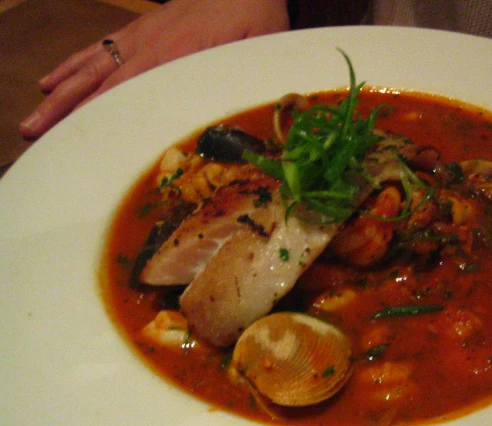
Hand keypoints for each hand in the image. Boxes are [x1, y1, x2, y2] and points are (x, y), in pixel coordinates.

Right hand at [19, 0, 288, 138]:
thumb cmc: (254, 17)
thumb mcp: (254, 49)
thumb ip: (238, 77)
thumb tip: (229, 110)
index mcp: (176, 54)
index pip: (130, 89)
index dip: (103, 114)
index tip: (80, 139)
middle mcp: (148, 45)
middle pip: (98, 82)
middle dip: (66, 110)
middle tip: (35, 133)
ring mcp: (138, 36)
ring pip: (90, 67)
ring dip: (60, 94)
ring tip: (34, 119)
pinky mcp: (137, 31)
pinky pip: (97, 50)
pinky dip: (72, 66)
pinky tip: (52, 81)